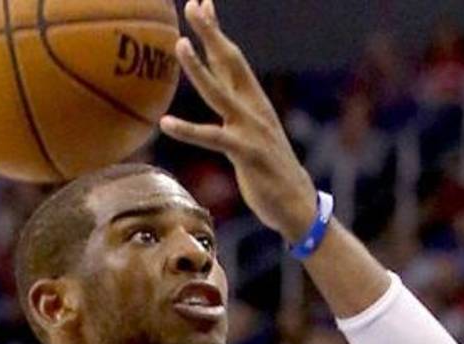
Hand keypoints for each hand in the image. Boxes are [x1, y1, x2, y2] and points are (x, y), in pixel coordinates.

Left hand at [160, 0, 316, 241]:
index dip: (216, 32)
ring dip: (199, 68)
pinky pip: (212, 138)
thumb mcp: (252, 137)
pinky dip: (188, 130)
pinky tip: (166, 123)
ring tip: (180, 45)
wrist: (297, 204)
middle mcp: (253, 109)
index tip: (202, 4)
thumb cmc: (269, 172)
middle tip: (193, 5)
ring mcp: (251, 129)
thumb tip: (219, 103)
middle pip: (230, 62)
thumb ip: (234, 117)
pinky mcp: (247, 153)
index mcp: (253, 103)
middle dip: (211, 33)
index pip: (232, 59)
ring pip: (220, 92)